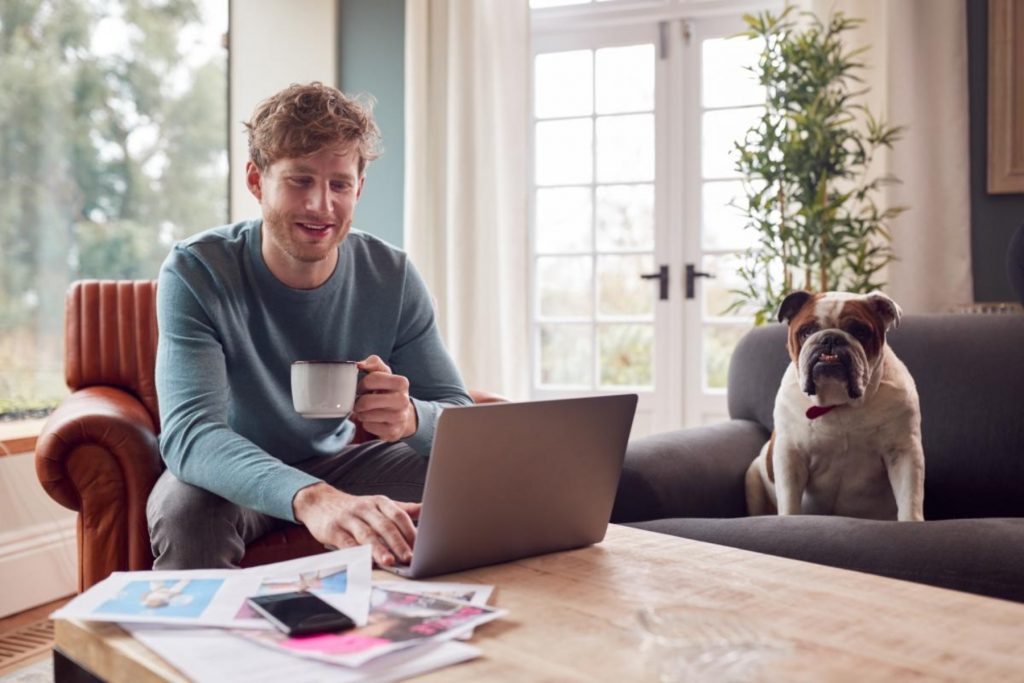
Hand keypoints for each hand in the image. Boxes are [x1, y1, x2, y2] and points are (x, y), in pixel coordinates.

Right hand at [293, 482, 420, 565]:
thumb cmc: (355, 508)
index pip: (399, 516)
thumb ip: (402, 510)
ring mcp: (349, 518)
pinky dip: (356, 553)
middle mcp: (366, 508)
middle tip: (410, 558)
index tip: (422, 547)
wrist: (319, 502)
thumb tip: (427, 509)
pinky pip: (346, 543)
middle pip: (385, 525)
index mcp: (380, 502)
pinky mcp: (333, 530)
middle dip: (398, 543)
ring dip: (379, 549)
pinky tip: (365, 563)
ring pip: (366, 534)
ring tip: (390, 562)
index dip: (411, 531)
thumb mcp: (378, 504)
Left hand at [353, 355, 417, 441]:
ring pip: (366, 415)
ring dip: (361, 413)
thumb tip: (359, 364)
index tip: (363, 388)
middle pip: (366, 401)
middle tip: (361, 401)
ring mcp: (399, 418)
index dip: (362, 385)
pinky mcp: (393, 432)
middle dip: (359, 401)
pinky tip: (372, 420)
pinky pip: (368, 426)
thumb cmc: (389, 391)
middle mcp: (403, 400)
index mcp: (402, 383)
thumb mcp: (385, 374)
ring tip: (367, 410)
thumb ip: (373, 363)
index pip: (371, 380)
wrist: (403, 415)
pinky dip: (366, 423)